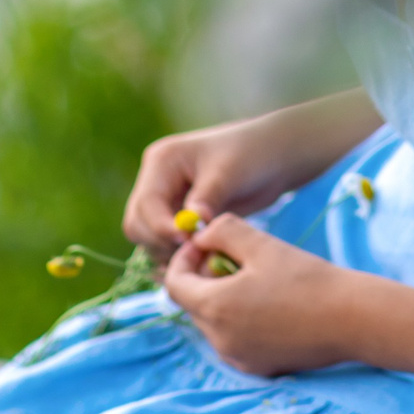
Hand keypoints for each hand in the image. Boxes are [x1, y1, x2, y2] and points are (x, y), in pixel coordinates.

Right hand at [121, 91, 380, 263]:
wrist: (275, 158)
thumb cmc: (253, 155)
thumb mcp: (229, 172)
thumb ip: (207, 198)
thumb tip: (188, 226)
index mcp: (161, 161)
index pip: (146, 204)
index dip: (162, 228)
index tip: (189, 242)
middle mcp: (157, 181)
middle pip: (138, 224)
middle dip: (162, 243)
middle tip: (195, 254)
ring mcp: (167, 200)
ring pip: (149, 239)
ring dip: (170, 253)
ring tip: (204, 256)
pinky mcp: (180, 217)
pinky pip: (167, 244)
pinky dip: (180, 254)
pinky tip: (204, 258)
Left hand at [162, 214, 360, 375]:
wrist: (353, 319)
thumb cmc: (307, 278)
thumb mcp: (261, 243)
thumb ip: (222, 231)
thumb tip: (200, 236)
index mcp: (214, 308)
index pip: (174, 284)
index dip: (184, 260)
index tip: (206, 245)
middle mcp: (219, 340)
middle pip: (193, 304)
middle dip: (204, 278)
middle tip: (234, 259)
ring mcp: (238, 358)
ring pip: (214, 323)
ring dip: (222, 299)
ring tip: (256, 281)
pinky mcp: (258, 368)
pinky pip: (234, 340)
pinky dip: (240, 321)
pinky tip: (271, 305)